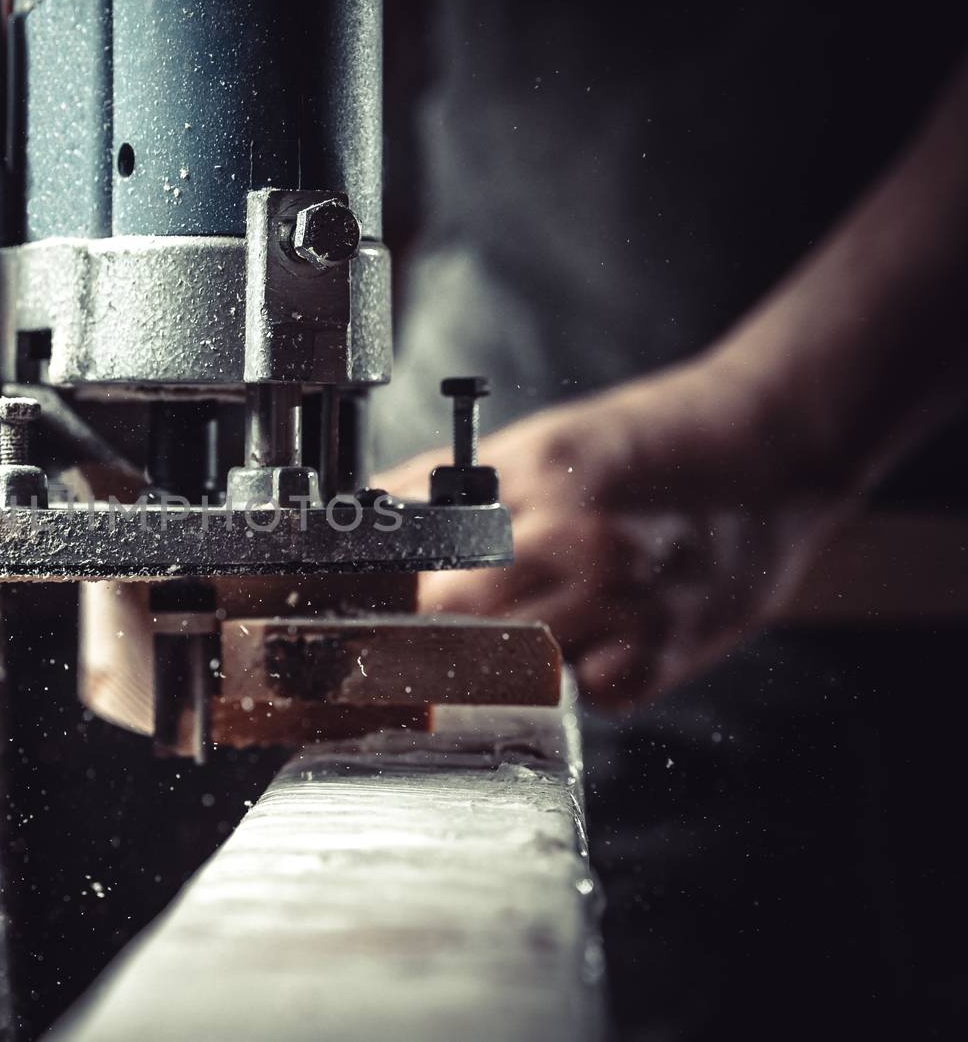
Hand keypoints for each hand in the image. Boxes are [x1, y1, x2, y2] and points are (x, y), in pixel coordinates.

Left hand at [376, 356, 854, 708]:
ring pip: (513, 664)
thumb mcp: (539, 441)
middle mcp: (580, 537)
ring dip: (491, 664)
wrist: (774, 451)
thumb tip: (366, 512)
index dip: (387, 592)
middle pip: (457, 613)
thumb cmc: (650, 446)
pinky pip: (587, 695)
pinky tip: (576, 655)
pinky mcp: (664, 651)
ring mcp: (625, 599)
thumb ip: (447, 481)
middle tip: (412, 642)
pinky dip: (570, 686)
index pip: (428, 552)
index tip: (363, 614)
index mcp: (537, 475)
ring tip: (494, 647)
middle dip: (424, 631)